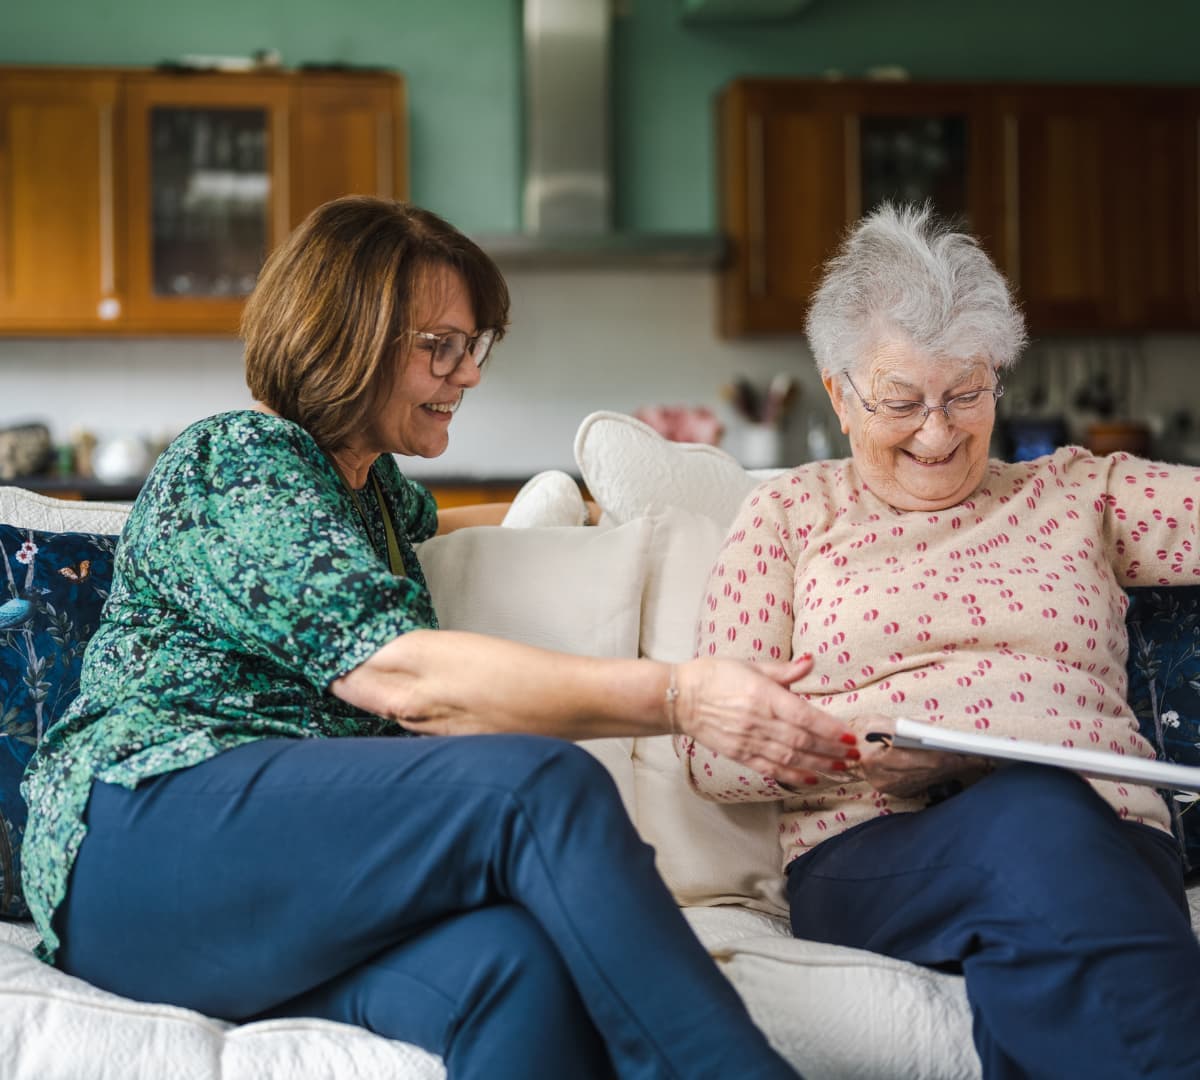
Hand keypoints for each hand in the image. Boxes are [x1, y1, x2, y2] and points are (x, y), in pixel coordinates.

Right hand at [675, 654, 857, 788]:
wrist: (680, 698)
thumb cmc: (714, 676)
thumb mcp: (750, 665)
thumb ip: (783, 670)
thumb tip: (810, 661)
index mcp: (762, 696)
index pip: (803, 716)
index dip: (828, 728)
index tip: (848, 735)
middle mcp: (758, 721)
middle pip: (802, 741)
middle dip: (831, 750)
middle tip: (855, 756)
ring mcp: (748, 741)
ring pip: (791, 758)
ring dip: (819, 765)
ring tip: (841, 769)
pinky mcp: (740, 754)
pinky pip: (771, 768)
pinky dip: (793, 776)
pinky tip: (812, 779)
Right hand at [851, 715, 985, 796]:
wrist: (843, 747)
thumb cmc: (865, 729)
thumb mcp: (882, 721)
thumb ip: (908, 728)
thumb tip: (940, 733)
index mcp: (876, 758)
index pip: (920, 759)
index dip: (946, 755)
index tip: (967, 750)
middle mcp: (883, 778)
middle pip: (929, 771)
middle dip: (956, 762)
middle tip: (980, 755)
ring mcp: (890, 788)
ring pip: (931, 778)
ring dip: (953, 769)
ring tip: (974, 759)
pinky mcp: (896, 793)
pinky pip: (925, 783)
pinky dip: (941, 774)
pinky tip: (955, 766)